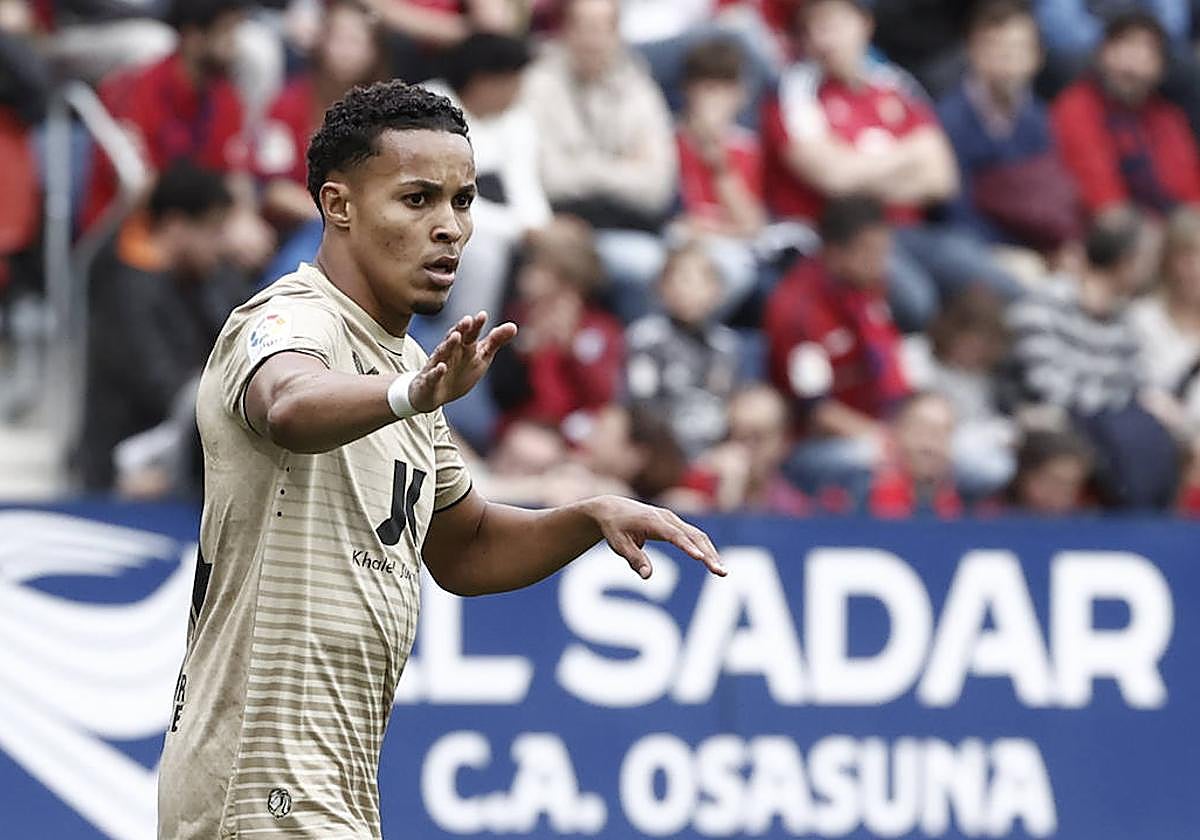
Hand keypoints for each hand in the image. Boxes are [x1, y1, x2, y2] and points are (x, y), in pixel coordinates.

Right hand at [409, 312, 517, 411]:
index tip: (483, 315)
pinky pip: (432, 375)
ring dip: (448, 345)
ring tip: (456, 336)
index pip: (470, 333)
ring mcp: (437, 365)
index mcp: (463, 346)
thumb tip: (513, 326)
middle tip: (468, 320)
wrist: (433, 394)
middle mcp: (449, 353)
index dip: (476, 326)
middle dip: (461, 329)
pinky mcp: (429, 381)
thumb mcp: (480, 357)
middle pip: (456, 339)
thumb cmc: (459, 372)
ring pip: (442, 353)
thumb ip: (495, 341)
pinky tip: (441, 367)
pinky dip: (436, 371)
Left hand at [587, 495, 725, 579]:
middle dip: (708, 554)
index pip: (674, 535)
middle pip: (693, 535)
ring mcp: (673, 519)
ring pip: (698, 535)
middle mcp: (667, 518)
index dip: (688, 547)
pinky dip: (705, 548)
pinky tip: (713, 562)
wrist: (612, 508)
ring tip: (722, 572)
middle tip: (721, 572)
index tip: (700, 559)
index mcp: (653, 521)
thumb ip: (634, 559)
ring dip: (711, 552)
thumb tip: (647, 576)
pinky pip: (695, 536)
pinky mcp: (675, 524)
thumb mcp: (618, 545)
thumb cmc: (615, 528)